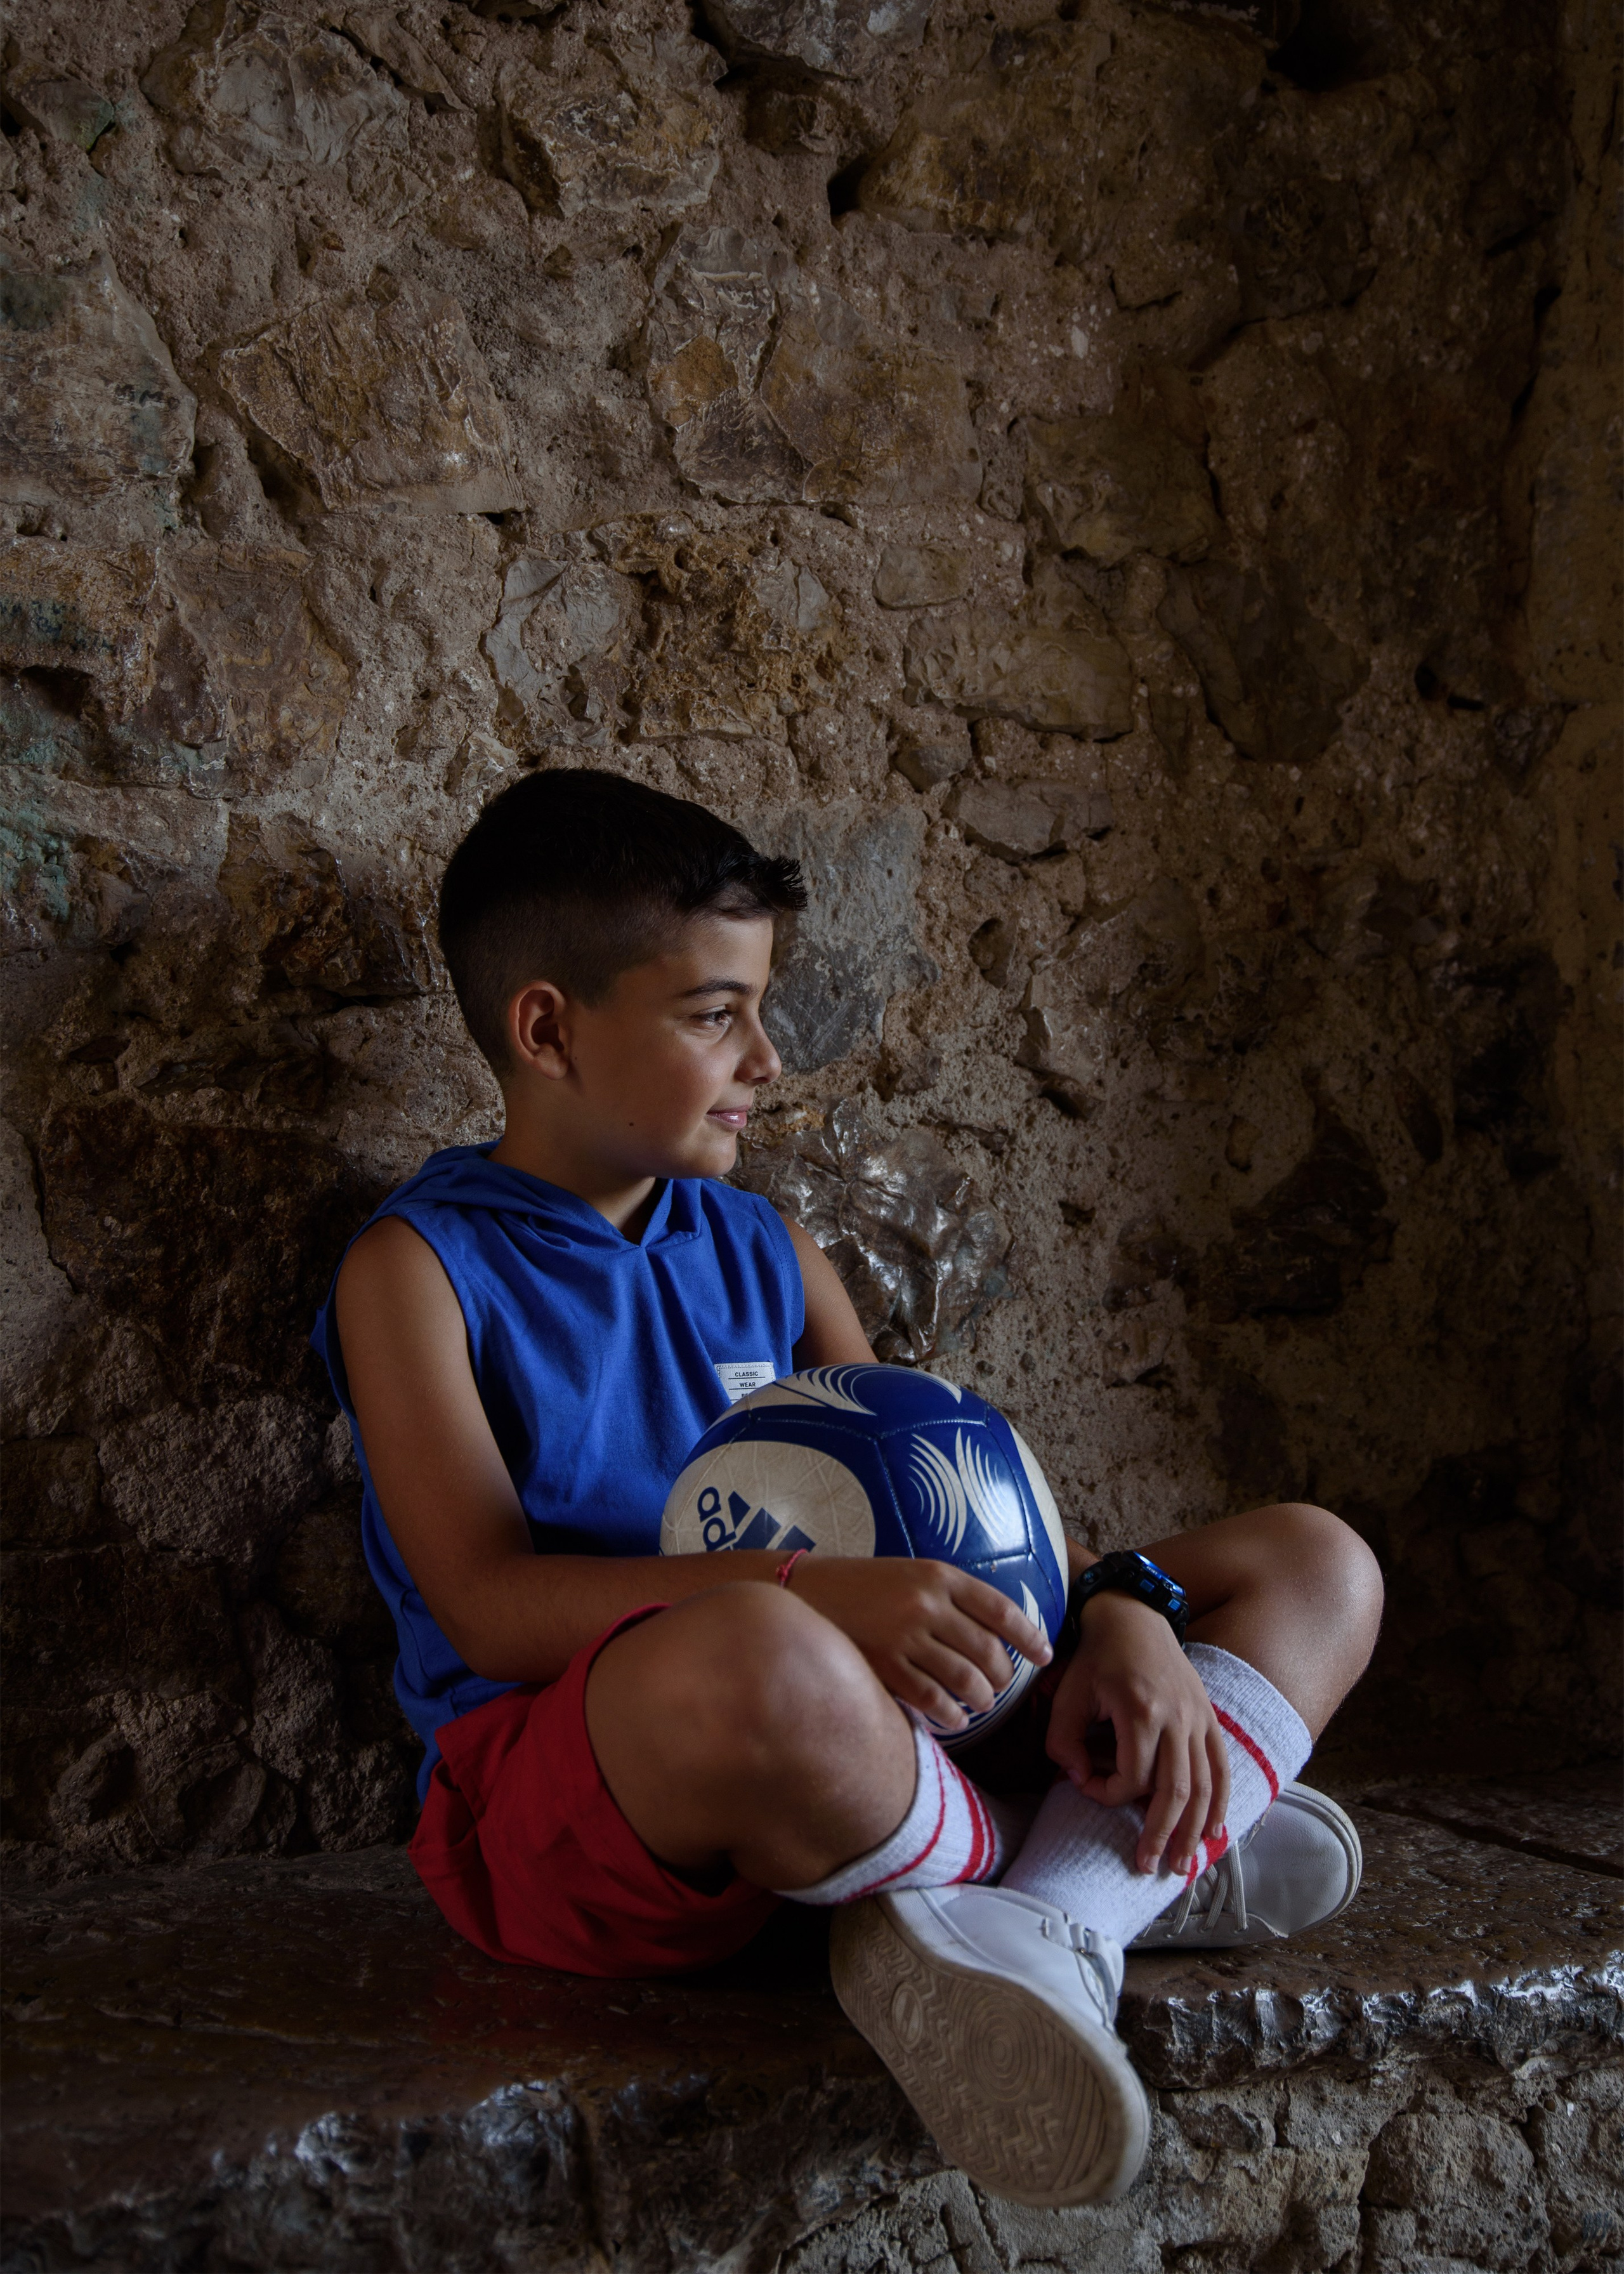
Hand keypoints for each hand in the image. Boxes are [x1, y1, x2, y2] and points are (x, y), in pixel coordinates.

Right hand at [791, 1557, 1051, 1731]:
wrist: (804, 1592)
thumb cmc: (862, 1585)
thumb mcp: (910, 1574)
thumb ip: (949, 1597)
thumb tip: (993, 1634)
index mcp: (939, 1575)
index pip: (1001, 1609)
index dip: (1030, 1636)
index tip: (1046, 1655)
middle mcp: (927, 1603)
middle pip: (989, 1649)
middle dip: (1003, 1675)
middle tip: (1002, 1686)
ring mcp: (905, 1635)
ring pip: (965, 1679)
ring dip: (981, 1699)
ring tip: (981, 1704)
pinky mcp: (885, 1665)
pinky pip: (933, 1700)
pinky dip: (950, 1715)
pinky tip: (954, 1720)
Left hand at [1045, 1592, 1228, 1875]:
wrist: (1133, 1617)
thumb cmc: (1095, 1658)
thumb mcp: (1068, 1694)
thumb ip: (1064, 1741)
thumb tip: (1080, 1779)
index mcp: (1141, 1711)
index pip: (1133, 1777)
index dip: (1109, 1794)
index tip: (1085, 1786)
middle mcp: (1178, 1718)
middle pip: (1176, 1791)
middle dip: (1161, 1833)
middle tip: (1147, 1867)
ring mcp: (1199, 1718)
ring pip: (1204, 1785)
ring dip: (1195, 1829)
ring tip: (1182, 1864)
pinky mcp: (1209, 1717)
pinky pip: (1222, 1766)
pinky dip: (1220, 1801)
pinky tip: (1215, 1831)